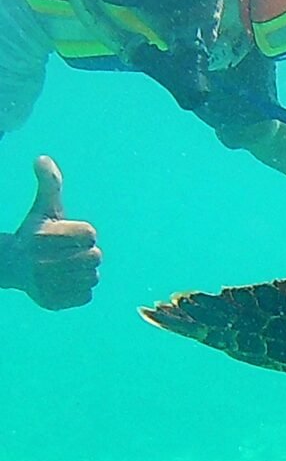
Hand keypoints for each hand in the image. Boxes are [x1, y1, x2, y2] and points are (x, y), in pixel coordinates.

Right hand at [6, 156, 101, 309]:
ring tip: (64, 268)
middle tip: (68, 253)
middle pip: (95, 257)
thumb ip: (49, 184)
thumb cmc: (36, 234)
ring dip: (83, 273)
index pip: (91, 235)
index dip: (84, 234)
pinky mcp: (55, 303)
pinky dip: (79, 290)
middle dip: (86, 254)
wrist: (14, 267)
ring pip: (92, 277)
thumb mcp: (43, 208)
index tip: (68, 236)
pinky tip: (63, 283)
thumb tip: (42, 158)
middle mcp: (45, 261)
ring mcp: (49, 284)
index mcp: (46, 236)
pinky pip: (86, 296)